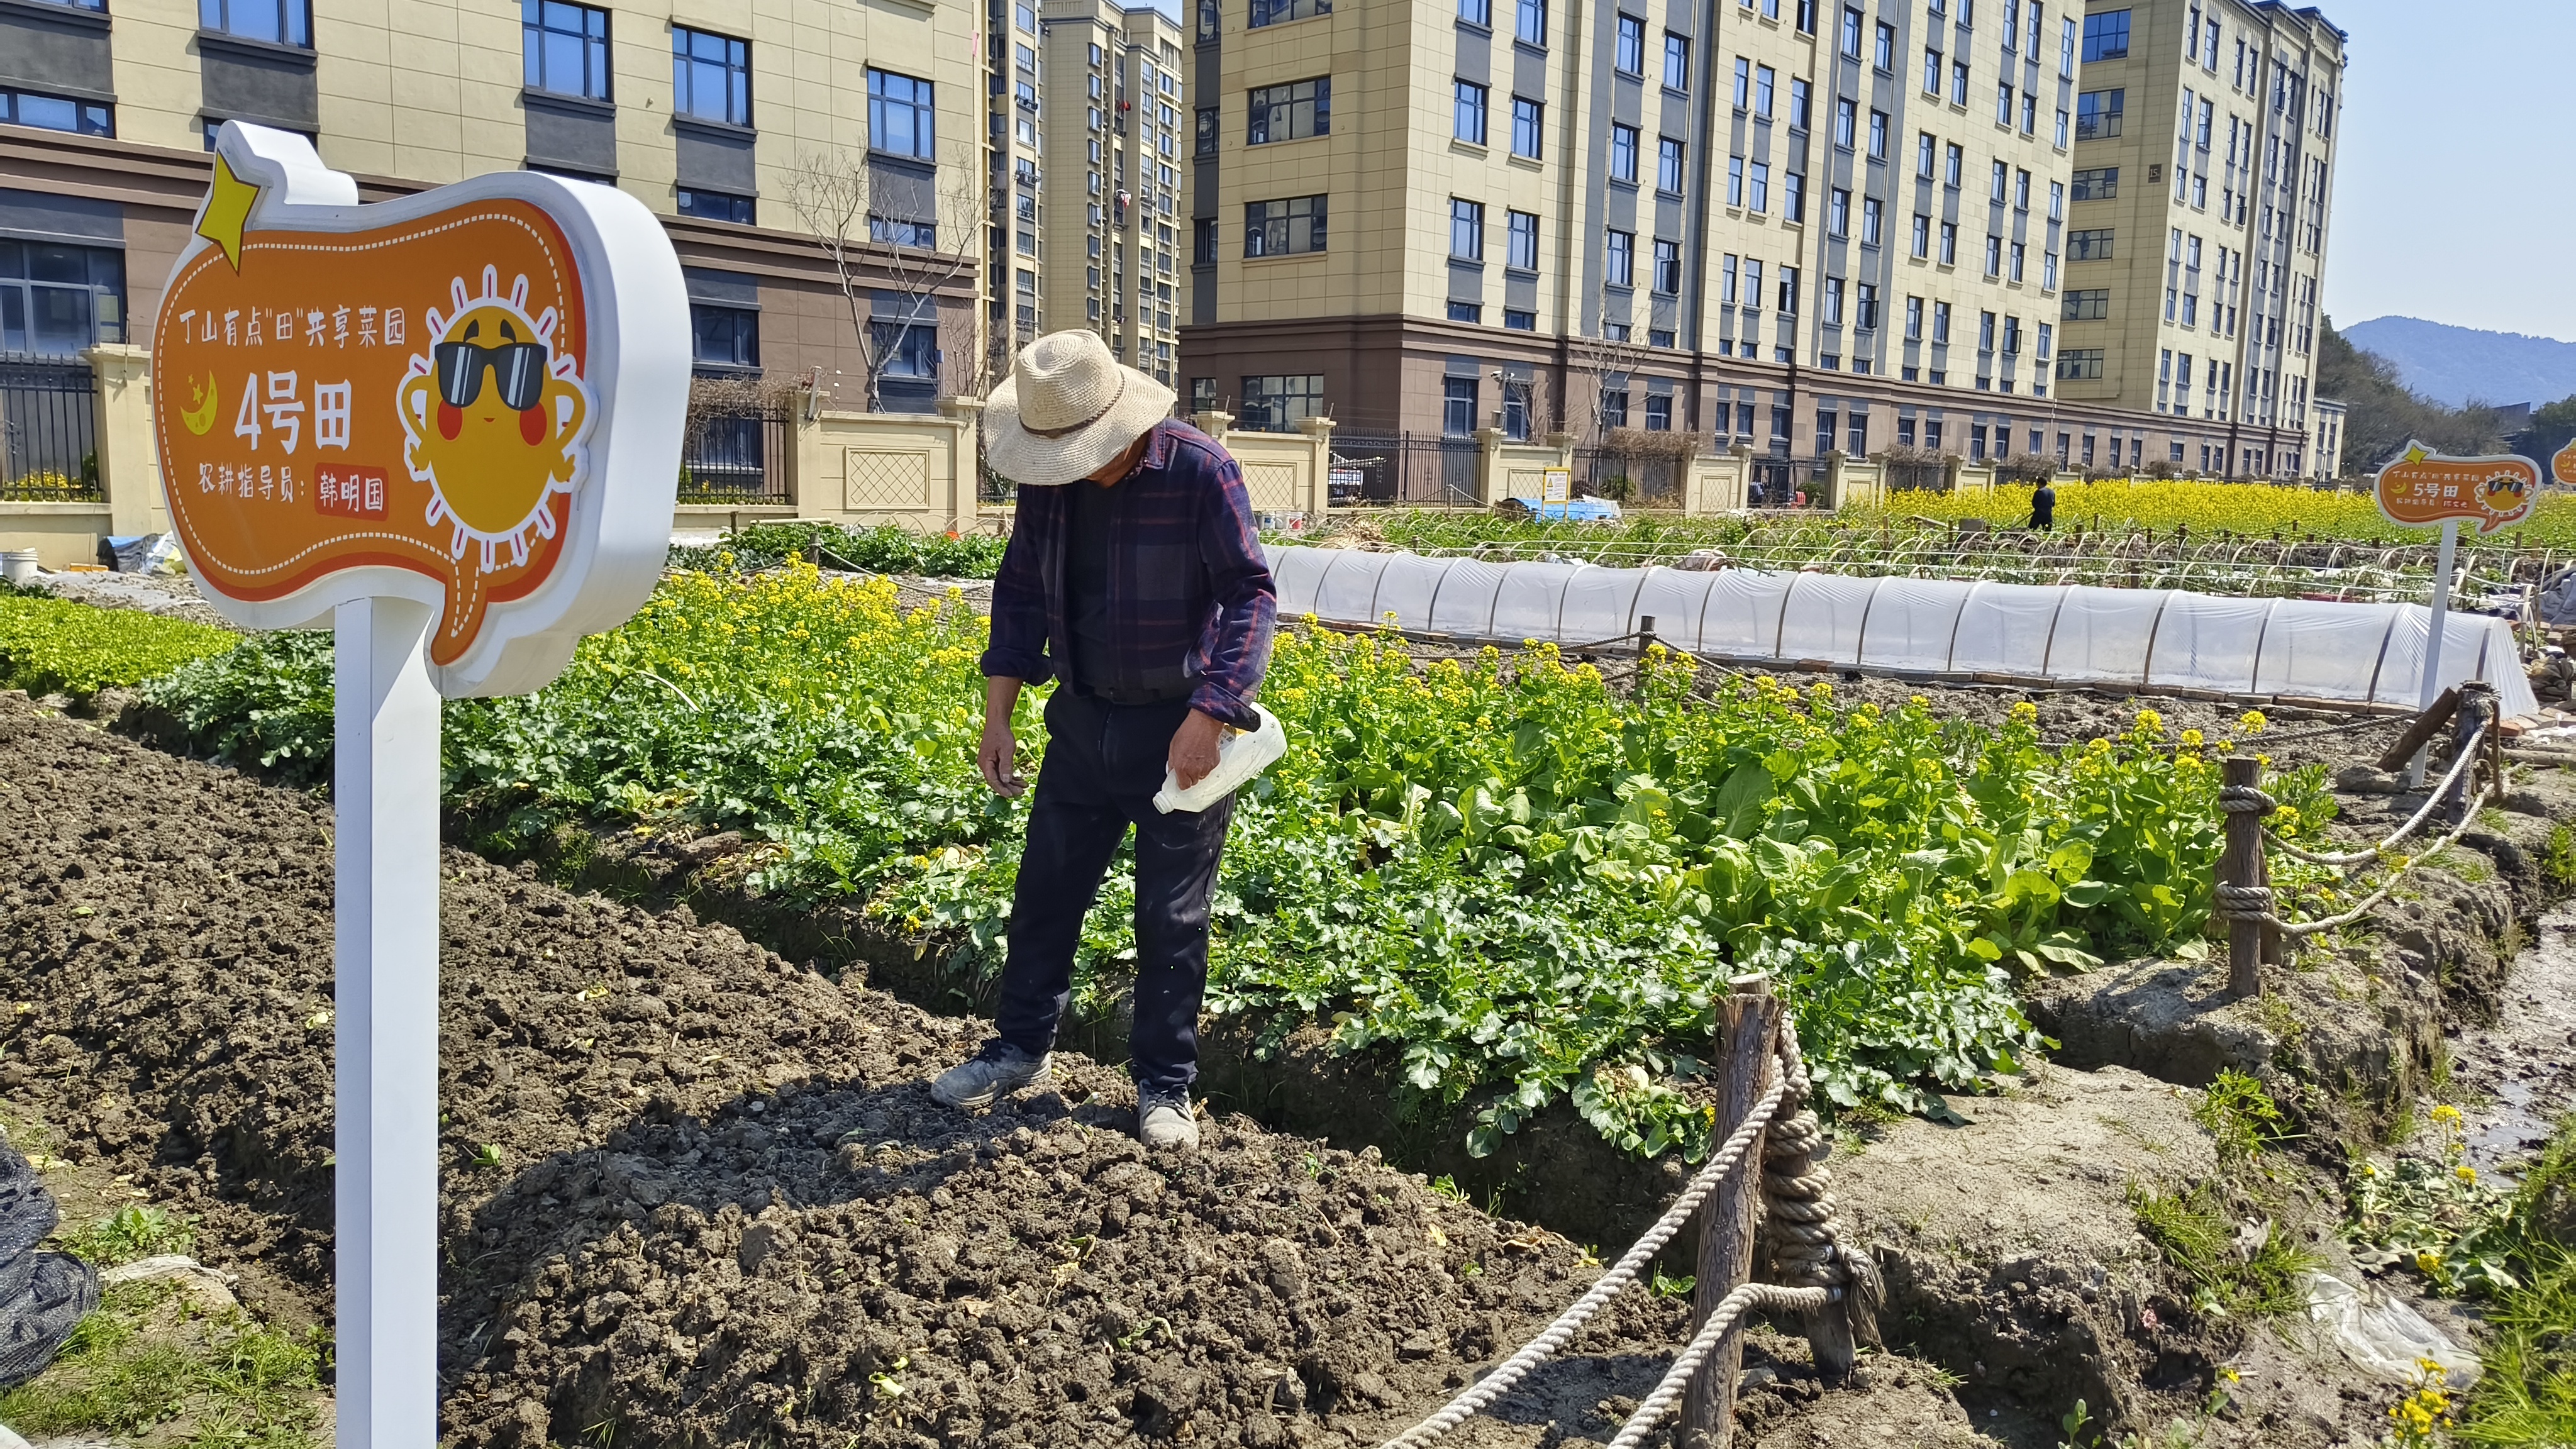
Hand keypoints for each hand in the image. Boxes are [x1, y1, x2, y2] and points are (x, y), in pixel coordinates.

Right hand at [980, 676, 1026, 796]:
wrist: (997, 723)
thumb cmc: (1001, 734)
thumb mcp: (1007, 750)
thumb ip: (1006, 765)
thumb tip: (1006, 780)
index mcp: (984, 763)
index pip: (992, 781)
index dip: (1002, 789)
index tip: (1011, 795)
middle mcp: (984, 765)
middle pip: (996, 781)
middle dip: (1009, 788)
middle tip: (1022, 793)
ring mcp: (989, 764)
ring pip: (1000, 777)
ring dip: (1011, 783)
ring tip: (1024, 787)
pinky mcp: (994, 761)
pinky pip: (1001, 772)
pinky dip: (1010, 776)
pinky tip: (1020, 780)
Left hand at [1169, 709, 1225, 790]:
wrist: (1205, 723)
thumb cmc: (1189, 731)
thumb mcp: (1173, 746)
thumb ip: (1172, 762)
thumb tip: (1172, 770)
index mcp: (1181, 767)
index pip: (1183, 786)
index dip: (1182, 782)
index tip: (1181, 779)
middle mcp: (1194, 770)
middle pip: (1193, 782)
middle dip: (1190, 776)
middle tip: (1188, 764)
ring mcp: (1206, 768)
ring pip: (1201, 776)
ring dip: (1198, 770)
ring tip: (1196, 757)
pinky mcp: (1214, 763)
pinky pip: (1209, 769)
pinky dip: (1206, 765)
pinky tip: (1203, 755)